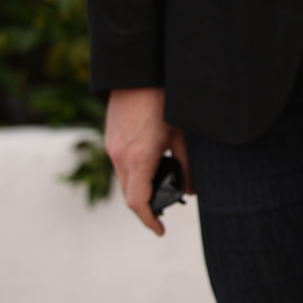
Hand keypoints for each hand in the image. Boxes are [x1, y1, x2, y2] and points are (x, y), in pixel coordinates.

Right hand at [105, 86, 188, 235]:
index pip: (138, 202)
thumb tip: (191, 191)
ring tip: (162, 188)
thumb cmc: (166, 100)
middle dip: (146, 207)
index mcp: (139, 158)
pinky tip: (153, 166)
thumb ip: (188, 165)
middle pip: (130, 194)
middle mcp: (120, 155)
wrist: (138, 71)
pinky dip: (135, 173)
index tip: (161, 230)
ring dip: (140, 189)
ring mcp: (112, 146)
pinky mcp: (111, 137)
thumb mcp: (183, 134)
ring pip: (124, 179)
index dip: (149, 220)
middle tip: (166, 211)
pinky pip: (121, 164)